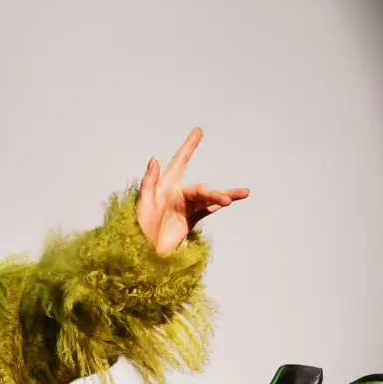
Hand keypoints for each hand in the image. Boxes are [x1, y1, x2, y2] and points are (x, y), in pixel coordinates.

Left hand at [135, 127, 247, 256]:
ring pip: (208, 198)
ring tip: (243, 193)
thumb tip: (154, 159)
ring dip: (224, 196)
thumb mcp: (143, 205)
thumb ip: (149, 182)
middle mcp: (177, 194)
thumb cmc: (139, 228)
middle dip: (214, 194)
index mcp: (165, 186)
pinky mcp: (190, 220)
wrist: (145, 252)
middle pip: (200, 189)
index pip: (179, 162)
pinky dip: (219, 204)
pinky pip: (208, 209)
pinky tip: (231, 200)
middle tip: (225, 200)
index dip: (189, 146)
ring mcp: (185, 207)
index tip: (199, 131)